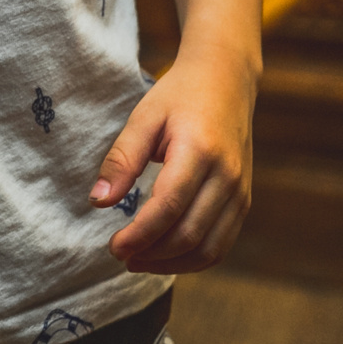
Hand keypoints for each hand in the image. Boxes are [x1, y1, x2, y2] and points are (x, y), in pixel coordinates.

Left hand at [92, 39, 256, 272]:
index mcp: (200, 149)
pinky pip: (222, 244)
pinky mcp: (244, 200)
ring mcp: (240, 190)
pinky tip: (166, 256)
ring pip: (209, 248)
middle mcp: (227, 175)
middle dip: (152, 254)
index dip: (140, 235)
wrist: (227, 79)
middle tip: (120, 254)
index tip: (114, 247)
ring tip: (139, 260)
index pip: (169, 206)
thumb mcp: (144, 117)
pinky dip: (193, 260)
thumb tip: (98, 202)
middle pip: (189, 234)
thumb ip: (122, 159)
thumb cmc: (180, 96)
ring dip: (172, 264)